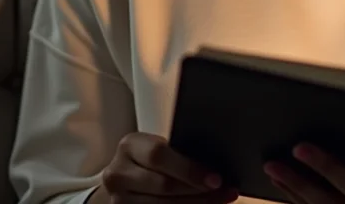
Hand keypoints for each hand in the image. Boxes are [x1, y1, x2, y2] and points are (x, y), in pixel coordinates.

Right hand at [98, 132, 237, 203]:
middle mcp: (117, 174)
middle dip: (199, 192)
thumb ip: (178, 153)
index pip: (159, 156)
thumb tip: (215, 165)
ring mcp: (118, 200)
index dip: (189, 169)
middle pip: (164, 186)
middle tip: (226, 192)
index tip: (216, 179)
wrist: (123, 177)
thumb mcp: (157, 147)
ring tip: (221, 202)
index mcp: (129, 145)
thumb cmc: (149, 157)